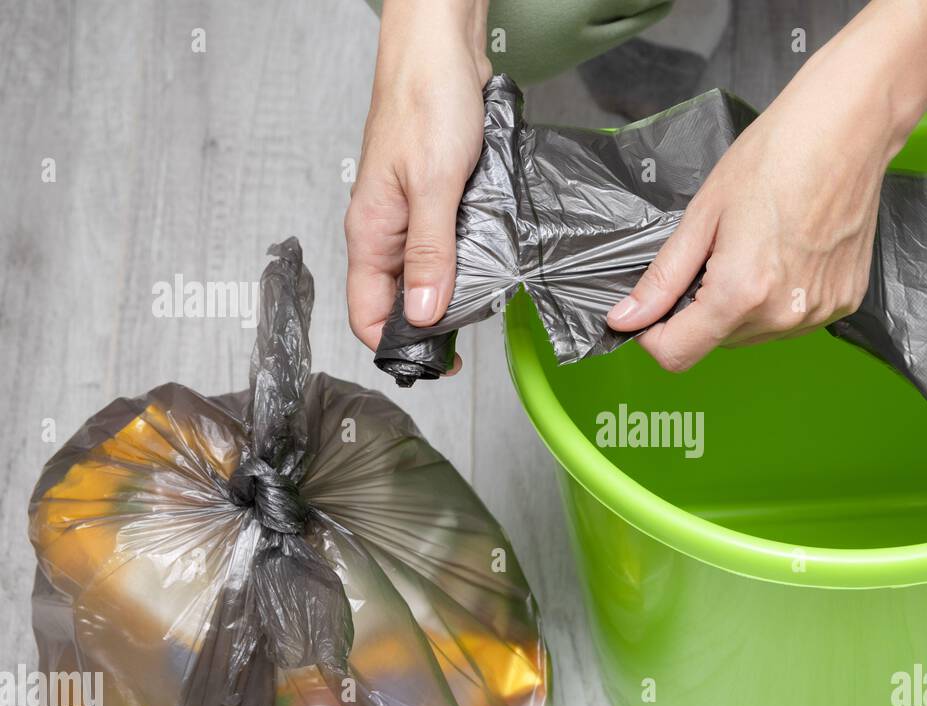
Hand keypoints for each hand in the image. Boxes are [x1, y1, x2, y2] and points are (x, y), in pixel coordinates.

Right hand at [344, 0, 490, 373]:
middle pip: (394, 301)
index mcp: (371, 232)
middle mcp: (384, 229)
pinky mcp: (432, 200)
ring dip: (446, 294)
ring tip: (482, 308)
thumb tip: (423, 314)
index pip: (367, 313)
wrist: (442, 48)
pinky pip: (440, 247)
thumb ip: (430, 254)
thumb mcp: (434, 186)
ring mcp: (407, 215)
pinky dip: (460, 262)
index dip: (397, 346)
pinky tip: (485, 267)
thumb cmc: (428, 102)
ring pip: (420, 275)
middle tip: (468, 343)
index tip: (440, 362)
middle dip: (426, 327)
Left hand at [606, 0, 926, 371]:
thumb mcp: (702, 214)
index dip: (654, 334)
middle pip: (716, 343)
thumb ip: (662, 278)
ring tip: (758, 246)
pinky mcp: (844, 303)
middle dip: (701, 311)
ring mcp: (818, 313)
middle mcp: (783, 315)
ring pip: (753, 334)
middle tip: (717, 252)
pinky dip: (778, 298)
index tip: (655, 305)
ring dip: (741, 306)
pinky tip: (788, 252)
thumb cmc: (776, 155)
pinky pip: (791, 319)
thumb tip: (625, 319)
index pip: (677, 355)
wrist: (848, 128)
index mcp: (741, 294)